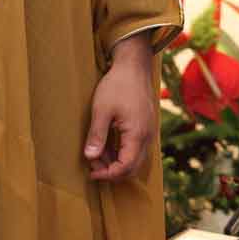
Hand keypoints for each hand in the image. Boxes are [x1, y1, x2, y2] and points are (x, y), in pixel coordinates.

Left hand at [83, 34, 155, 181]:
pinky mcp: (146, 125)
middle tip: (93, 165)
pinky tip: (107, 145)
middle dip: (112, 171)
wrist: (134, 65)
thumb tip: (90, 158)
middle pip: (133, 167)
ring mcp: (149, 131)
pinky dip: (122, 152)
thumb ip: (97, 136)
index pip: (125, 167)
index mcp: (137, 134)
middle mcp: (147, 136)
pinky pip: (137, 147)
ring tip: (97, 154)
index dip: (107, 175)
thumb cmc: (118, 84)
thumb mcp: (102, 109)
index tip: (91, 172)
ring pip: (135, 158)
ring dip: (117, 161)